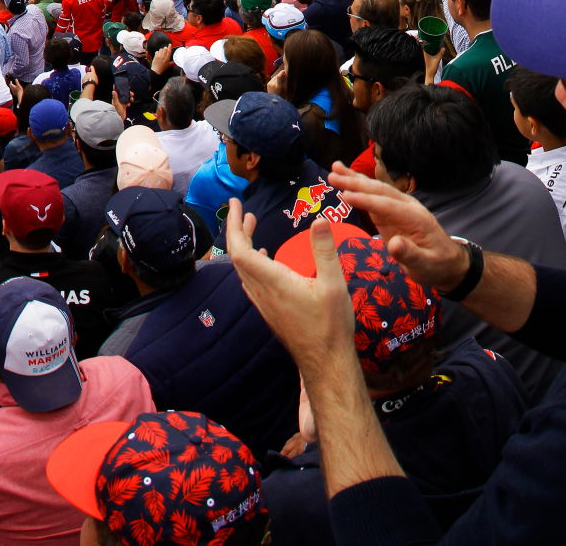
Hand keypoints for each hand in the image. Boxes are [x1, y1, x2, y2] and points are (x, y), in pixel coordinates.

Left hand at [224, 203, 353, 375]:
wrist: (325, 362)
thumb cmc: (331, 325)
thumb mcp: (334, 284)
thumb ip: (324, 251)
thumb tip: (319, 220)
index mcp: (272, 281)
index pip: (239, 249)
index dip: (232, 224)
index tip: (233, 204)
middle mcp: (261, 291)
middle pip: (237, 256)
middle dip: (236, 229)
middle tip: (243, 211)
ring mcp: (262, 302)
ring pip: (242, 269)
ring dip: (244, 245)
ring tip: (251, 226)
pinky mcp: (268, 311)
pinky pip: (249, 280)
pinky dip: (251, 262)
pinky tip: (263, 258)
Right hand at [326, 164, 467, 290]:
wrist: (448, 263)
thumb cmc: (436, 265)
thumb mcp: (425, 265)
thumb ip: (410, 254)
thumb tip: (394, 244)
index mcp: (416, 218)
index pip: (388, 205)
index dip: (366, 200)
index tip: (345, 195)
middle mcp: (407, 207)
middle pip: (380, 191)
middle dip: (356, 182)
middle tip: (333, 175)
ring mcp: (399, 208)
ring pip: (376, 190)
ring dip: (355, 179)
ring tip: (335, 168)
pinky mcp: (391, 213)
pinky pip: (373, 198)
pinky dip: (358, 188)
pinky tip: (345, 181)